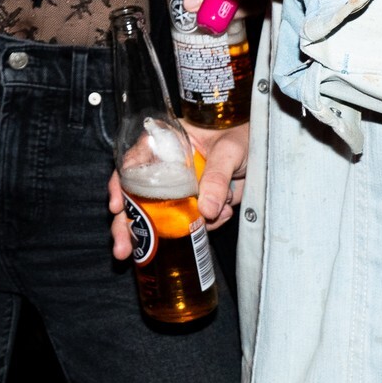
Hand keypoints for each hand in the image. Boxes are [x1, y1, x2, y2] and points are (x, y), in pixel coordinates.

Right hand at [107, 124, 251, 257]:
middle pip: (136, 197)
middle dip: (128, 225)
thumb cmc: (240, 133)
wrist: (264, 150)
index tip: (118, 206)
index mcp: (165, 143)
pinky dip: (204, 228)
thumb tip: (207, 211)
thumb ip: (217, 177)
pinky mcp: (196, 204)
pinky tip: (221, 217)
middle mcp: (166, 168)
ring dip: (167, 234)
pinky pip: (190, 224)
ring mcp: (180, 189)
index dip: (120, 184)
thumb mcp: (229, 150)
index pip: (133, 162)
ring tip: (176, 242)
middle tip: (123, 249)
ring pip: (161, 217)